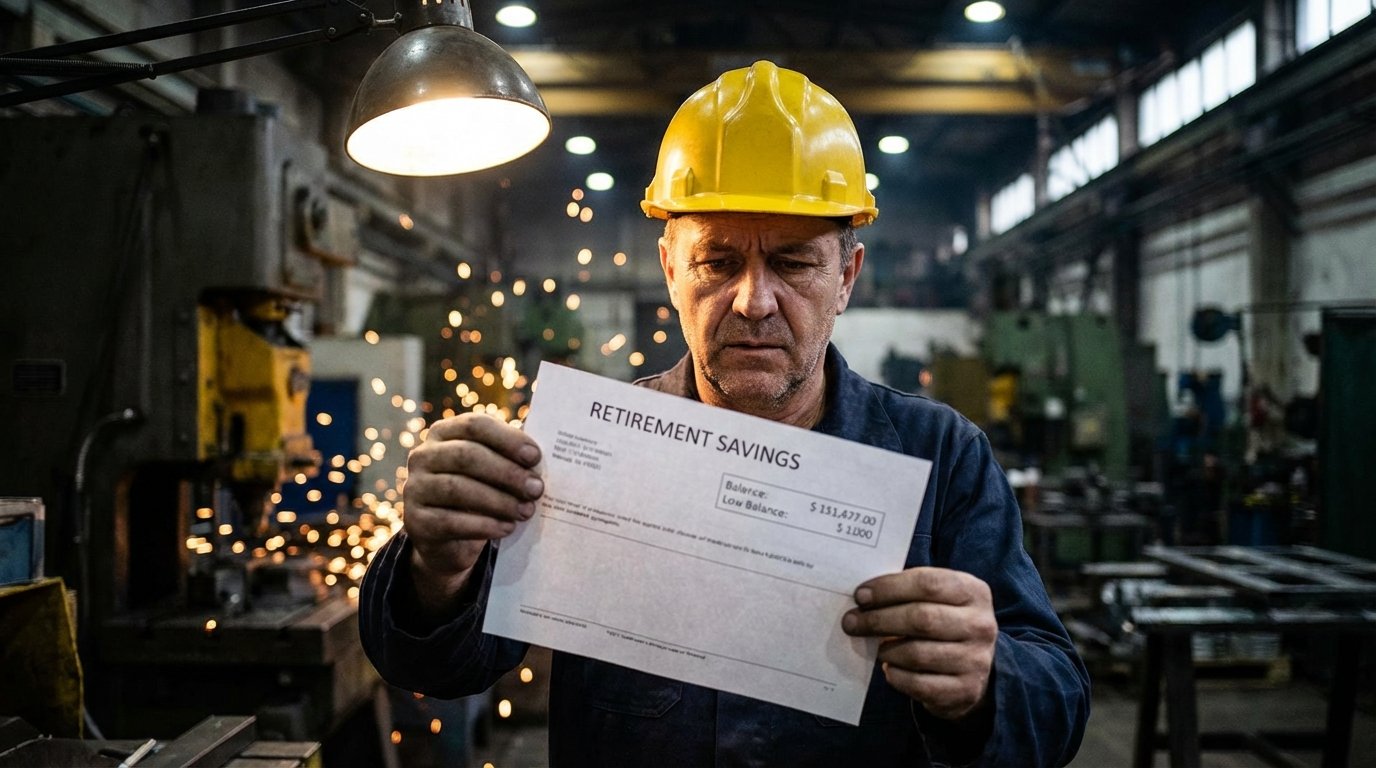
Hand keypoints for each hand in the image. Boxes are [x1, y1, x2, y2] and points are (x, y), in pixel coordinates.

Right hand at [402, 413, 543, 612]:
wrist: (449, 540)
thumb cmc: (480, 494)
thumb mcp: (493, 472)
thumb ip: (511, 459)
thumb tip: (546, 459)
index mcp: (444, 433)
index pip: (475, 425)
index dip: (507, 439)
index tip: (536, 457)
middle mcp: (423, 456)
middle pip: (467, 456)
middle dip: (507, 473)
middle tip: (537, 489)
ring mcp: (414, 489)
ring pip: (458, 489)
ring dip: (499, 501)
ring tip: (526, 511)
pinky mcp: (416, 522)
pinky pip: (451, 521)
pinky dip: (484, 525)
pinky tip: (507, 528)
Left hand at [841, 567, 996, 719]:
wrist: (977, 671)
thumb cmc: (945, 623)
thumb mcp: (940, 599)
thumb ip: (910, 591)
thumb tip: (864, 596)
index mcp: (973, 592)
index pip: (928, 583)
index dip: (889, 588)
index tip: (860, 595)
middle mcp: (980, 625)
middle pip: (921, 618)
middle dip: (878, 620)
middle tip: (851, 622)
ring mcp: (975, 660)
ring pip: (917, 653)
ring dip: (886, 650)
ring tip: (874, 647)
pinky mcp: (965, 690)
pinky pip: (919, 684)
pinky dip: (896, 675)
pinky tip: (889, 668)